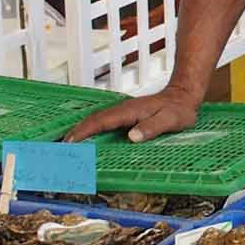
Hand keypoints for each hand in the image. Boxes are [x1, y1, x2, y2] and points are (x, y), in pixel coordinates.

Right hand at [63, 90, 199, 143]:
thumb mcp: (170, 120)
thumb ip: (152, 127)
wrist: (184, 96)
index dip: (83, 132)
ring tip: (67, 147)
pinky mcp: (125, 117)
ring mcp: (123, 112)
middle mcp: (122, 110)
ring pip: (96, 121)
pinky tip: (87, 140)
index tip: (69, 142)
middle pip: (93, 120)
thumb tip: (132, 137)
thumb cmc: (178, 109)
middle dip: (75, 133)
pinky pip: (104, 124)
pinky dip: (91, 131)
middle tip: (60, 149)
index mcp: (129, 111)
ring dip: (81, 132)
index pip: (101, 121)